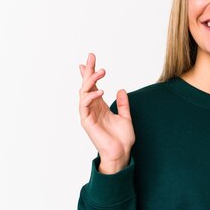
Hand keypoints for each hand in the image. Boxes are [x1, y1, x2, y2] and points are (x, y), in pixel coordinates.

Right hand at [78, 53, 134, 173]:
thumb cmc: (122, 139)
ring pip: (84, 92)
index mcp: (100, 106)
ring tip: (102, 71)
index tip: (91, 60)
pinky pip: (84, 105)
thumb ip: (123, 104)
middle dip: (88, 71)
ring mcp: (88, 114)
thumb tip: (121, 90)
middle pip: (87, 86)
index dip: (92, 73)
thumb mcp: (126, 117)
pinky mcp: (86, 121)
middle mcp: (92, 108)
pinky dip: (91, 96)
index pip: (94, 86)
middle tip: (91, 56)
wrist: (121, 153)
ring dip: (91, 80)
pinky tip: (101, 90)